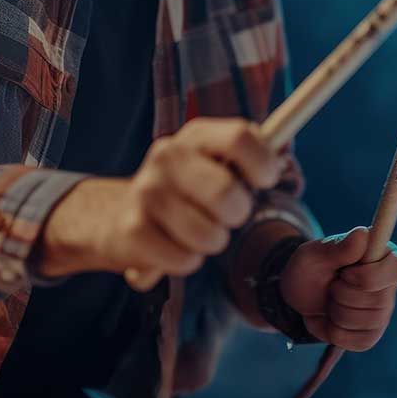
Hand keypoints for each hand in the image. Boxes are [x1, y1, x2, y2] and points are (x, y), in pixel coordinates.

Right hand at [36, 118, 280, 279]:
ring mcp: (146, 192)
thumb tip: (281, 159)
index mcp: (195, 135)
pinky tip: (172, 247)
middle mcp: (167, 156)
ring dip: (212, 242)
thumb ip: (247, 155)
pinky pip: (184, 260)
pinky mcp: (132, 230)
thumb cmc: (183, 190)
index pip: (240, 136)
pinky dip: (186, 261)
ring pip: (209, 235)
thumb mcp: (212, 162)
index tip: (266, 179)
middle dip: (237, 214)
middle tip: (227, 215)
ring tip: (196, 231)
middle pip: (228, 193)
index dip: (263, 163)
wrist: (115, 216)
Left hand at [280, 227, 396, 350]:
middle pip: (378, 300)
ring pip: (367, 322)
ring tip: (330, 300)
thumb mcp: (314, 254)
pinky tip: (331, 320)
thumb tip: (363, 234)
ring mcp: (383, 312)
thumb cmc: (309, 268)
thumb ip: (338, 247)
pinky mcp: (372, 334)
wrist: (298, 296)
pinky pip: (360, 342)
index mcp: (382, 255)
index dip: (369, 276)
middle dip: (343, 295)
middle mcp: (389, 284)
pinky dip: (337, 333)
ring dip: (337, 313)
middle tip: (331, 285)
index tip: (345, 273)